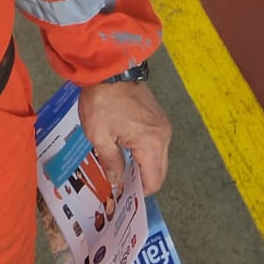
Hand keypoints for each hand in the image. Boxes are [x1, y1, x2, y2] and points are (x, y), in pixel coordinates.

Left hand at [77, 80, 171, 194]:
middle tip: (122, 185)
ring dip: (143, 165)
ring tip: (121, 168)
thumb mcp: (99, 135)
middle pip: (159, 171)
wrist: (108, 67)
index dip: (139, 192)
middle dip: (143, 181)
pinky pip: (155, 142)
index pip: (153, 180)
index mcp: (151, 144)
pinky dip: (144, 151)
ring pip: (158, 156)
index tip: (124, 196)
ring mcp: (162, 124)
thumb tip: (117, 181)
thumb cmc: (102, 101)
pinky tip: (126, 150)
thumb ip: (111, 161)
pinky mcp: (157, 116)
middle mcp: (163, 136)